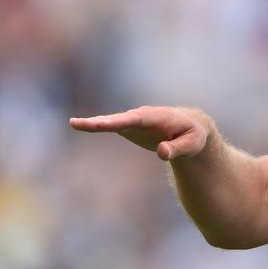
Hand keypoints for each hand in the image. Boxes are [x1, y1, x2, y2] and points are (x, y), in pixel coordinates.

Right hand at [69, 106, 211, 161]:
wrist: (191, 128)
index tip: (103, 124)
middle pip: (119, 119)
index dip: (119, 122)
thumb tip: (162, 153)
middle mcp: (143, 115)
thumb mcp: (192, 144)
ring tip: (75, 123)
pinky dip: (96, 125)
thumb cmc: (192, 136)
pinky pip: (111, 125)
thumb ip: (178, 148)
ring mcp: (134, 120)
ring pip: (112, 122)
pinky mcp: (129, 126)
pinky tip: (79, 124)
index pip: (136, 119)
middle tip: (79, 123)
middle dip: (101, 122)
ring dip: (94, 123)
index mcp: (159, 117)